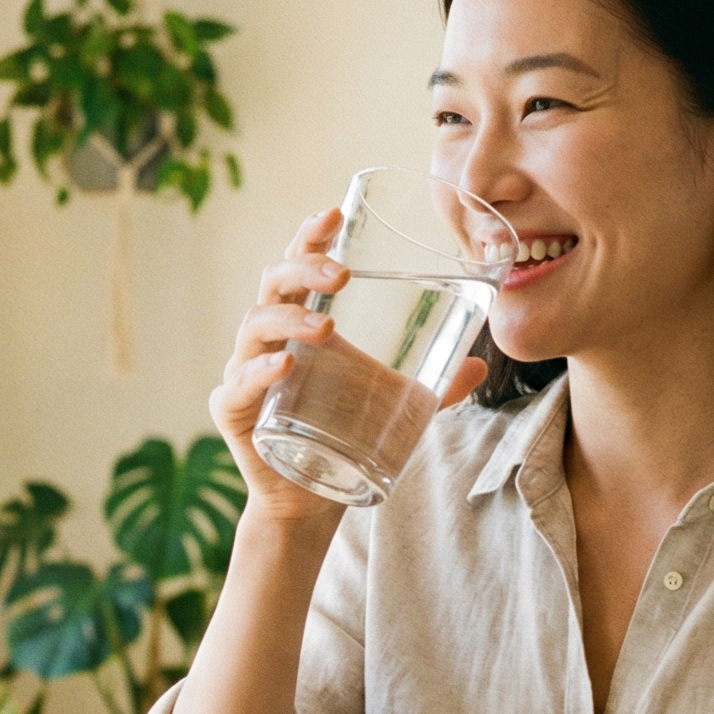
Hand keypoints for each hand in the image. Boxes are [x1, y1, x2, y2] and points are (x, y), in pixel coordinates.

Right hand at [209, 208, 488, 524]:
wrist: (311, 501)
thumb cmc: (345, 437)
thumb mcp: (396, 408)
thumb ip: (436, 387)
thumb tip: (480, 365)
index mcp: (302, 324)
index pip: (300, 267)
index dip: (311, 236)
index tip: (334, 213)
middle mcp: (267, 339)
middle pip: (273, 284)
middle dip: (303, 270)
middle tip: (339, 275)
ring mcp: (245, 372)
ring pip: (254, 326)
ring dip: (289, 320)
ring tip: (325, 327)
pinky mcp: (233, 411)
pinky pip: (239, 384)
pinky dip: (261, 371)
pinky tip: (286, 366)